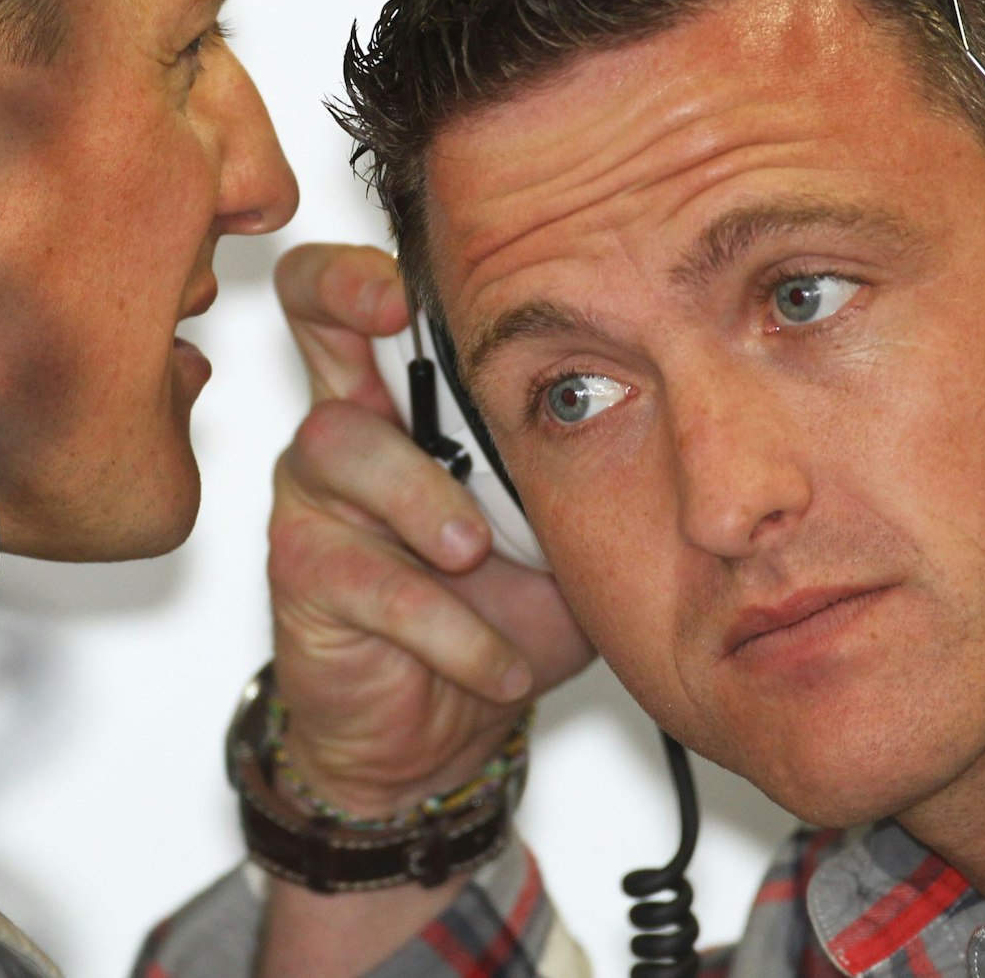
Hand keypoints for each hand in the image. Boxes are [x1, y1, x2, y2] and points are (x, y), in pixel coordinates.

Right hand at [265, 243, 593, 816]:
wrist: (446, 721)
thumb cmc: (505, 603)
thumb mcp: (563, 522)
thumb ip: (586, 459)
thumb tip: (681, 404)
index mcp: (411, 391)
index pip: (372, 289)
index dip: (375, 263)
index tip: (415, 277)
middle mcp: (350, 419)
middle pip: (311, 307)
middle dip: (344, 290)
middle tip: (390, 314)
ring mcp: (317, 494)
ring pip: (345, 448)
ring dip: (423, 500)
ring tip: (476, 554)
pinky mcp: (303, 574)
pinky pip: (370, 578)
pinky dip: (449, 627)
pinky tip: (498, 662)